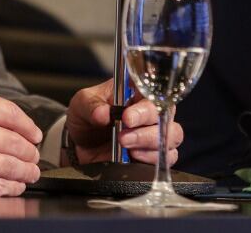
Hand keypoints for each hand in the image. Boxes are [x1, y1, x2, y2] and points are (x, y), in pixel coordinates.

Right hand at [0, 39, 42, 194]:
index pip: (12, 115)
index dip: (29, 126)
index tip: (35, 134)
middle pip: (15, 143)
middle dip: (29, 151)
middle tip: (35, 156)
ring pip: (8, 166)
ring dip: (25, 171)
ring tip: (31, 172)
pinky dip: (8, 187)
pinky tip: (14, 185)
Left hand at [64, 78, 182, 166]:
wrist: (78, 146)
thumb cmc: (85, 118)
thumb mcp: (81, 104)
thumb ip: (91, 106)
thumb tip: (102, 113)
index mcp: (136, 91)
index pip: (153, 93)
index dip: (145, 107)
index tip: (127, 118)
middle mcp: (149, 110)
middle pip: (167, 116)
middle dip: (145, 130)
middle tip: (122, 137)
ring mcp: (154, 132)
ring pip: (172, 136)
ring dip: (149, 145)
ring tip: (126, 147)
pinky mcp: (153, 154)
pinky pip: (167, 157)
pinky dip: (151, 159)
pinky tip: (134, 157)